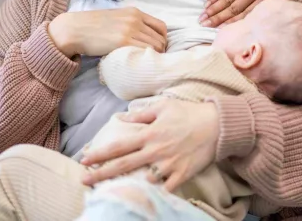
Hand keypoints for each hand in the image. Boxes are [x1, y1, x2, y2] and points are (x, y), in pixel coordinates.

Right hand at [48, 7, 166, 57]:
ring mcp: (130, 30)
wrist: (74, 29)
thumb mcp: (116, 18)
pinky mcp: (123, 42)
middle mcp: (135, 19)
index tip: (157, 49)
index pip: (161, 27)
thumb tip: (142, 38)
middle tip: (151, 61)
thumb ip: (130, 24)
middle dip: (160, 51)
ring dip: (154, 57)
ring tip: (145, 64)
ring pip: (155, 47)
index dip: (162, 40)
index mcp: (134, 12)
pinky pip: (144, 52)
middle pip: (160, 38)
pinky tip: (139, 64)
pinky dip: (145, 59)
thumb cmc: (92, 26)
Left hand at [80, 100, 219, 191]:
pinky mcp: (181, 174)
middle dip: (100, 174)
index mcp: (149, 134)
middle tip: (83, 181)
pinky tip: (145, 194)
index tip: (84, 159)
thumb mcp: (163, 107)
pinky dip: (156, 192)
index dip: (99, 153)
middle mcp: (155, 151)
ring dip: (129, 185)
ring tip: (114, 190)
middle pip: (122, 165)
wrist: (218, 126)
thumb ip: (140, 115)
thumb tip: (121, 118)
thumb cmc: (189, 113)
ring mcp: (168, 165)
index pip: (118, 146)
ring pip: (142, 180)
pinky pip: (165, 188)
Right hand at [200, 0, 300, 26]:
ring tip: (202, 18)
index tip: (221, 33)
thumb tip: (276, 23)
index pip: (248, 14)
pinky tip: (207, 3)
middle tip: (205, 27)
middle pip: (234, 8)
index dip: (233, 24)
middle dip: (218, 19)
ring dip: (213, 9)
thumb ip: (284, 7)